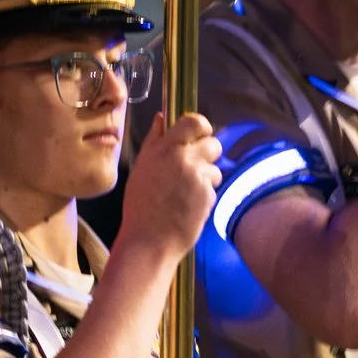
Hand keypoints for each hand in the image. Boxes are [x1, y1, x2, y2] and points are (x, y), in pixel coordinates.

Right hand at [119, 113, 221, 259]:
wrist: (149, 239)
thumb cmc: (141, 206)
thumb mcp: (141, 168)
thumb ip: (154, 141)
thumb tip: (161, 118)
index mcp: (163, 147)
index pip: (194, 122)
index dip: (202, 126)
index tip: (201, 134)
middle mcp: (182, 158)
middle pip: (213, 143)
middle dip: (209, 155)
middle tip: (196, 168)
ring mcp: (196, 176)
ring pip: (215, 169)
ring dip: (207, 178)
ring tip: (187, 193)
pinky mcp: (207, 195)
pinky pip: (213, 189)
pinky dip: (204, 197)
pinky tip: (188, 207)